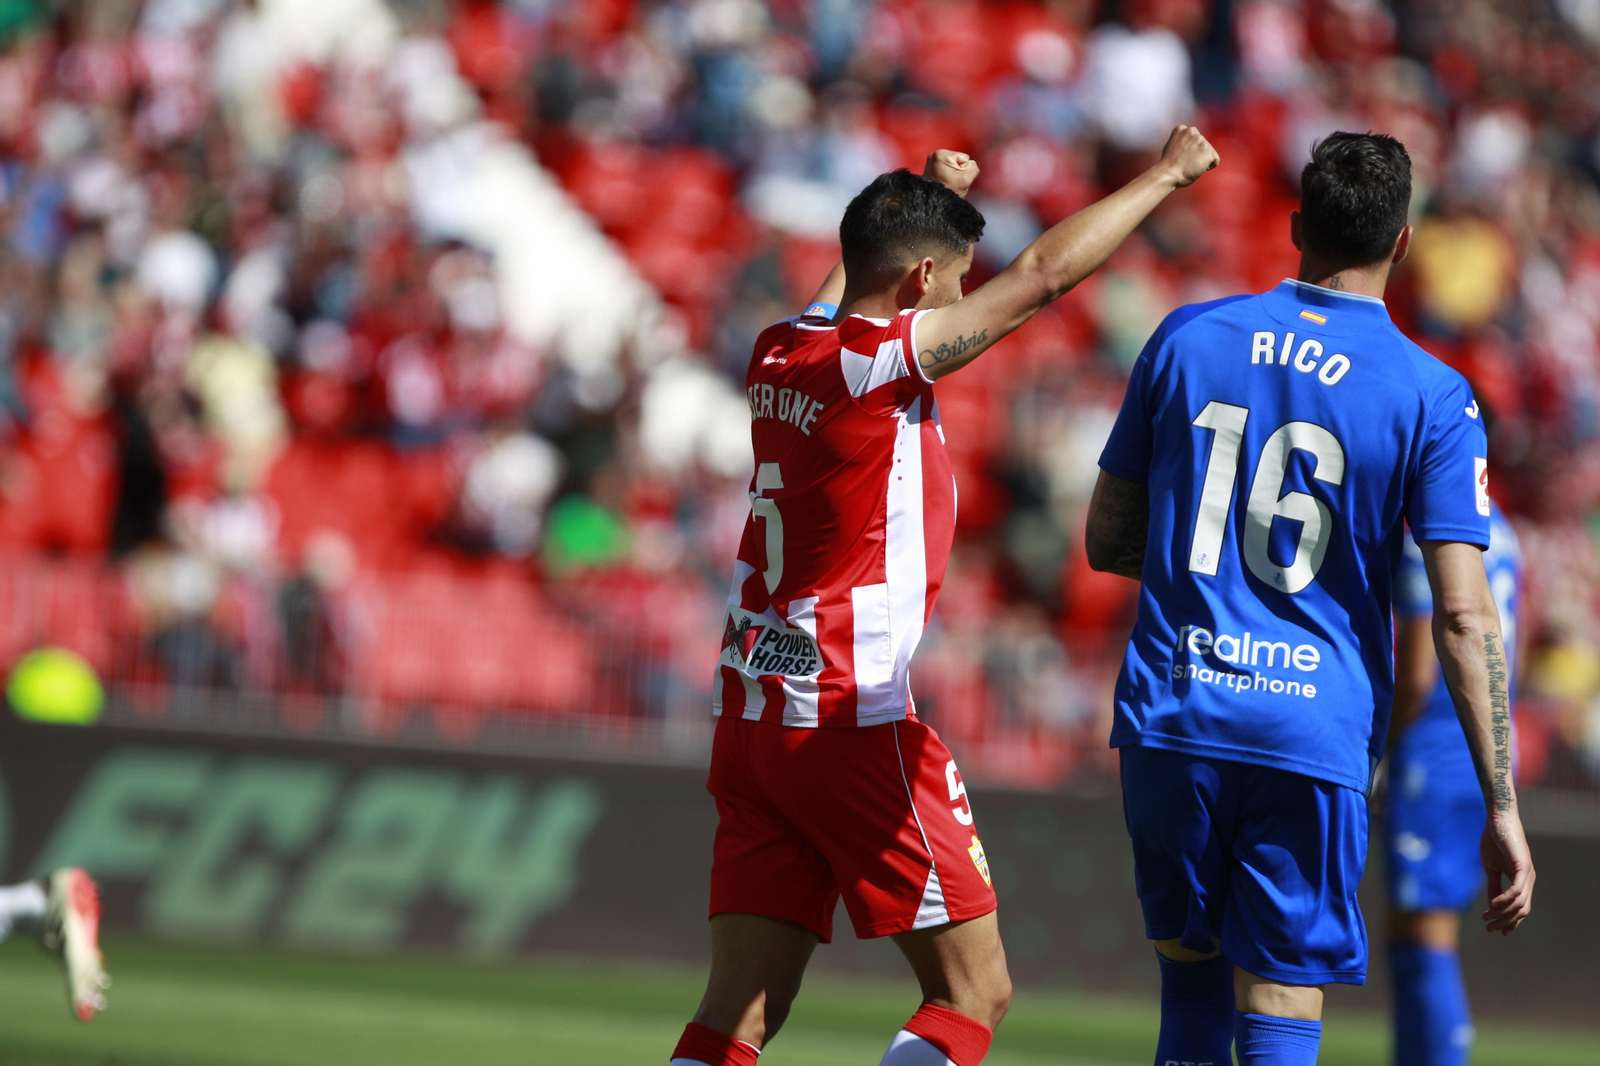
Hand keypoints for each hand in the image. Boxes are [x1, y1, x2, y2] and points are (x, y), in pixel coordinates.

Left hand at [923, 150, 979, 198]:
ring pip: (953, 163)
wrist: (936, 203)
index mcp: (942, 154)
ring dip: (953, 172)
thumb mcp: (967, 178)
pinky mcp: (930, 166)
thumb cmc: (950, 191)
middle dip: (958, 170)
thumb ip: (973, 166)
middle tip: (951, 181)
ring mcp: (931, 159)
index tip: (955, 178)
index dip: (964, 170)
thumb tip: (969, 163)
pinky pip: (947, 167)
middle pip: (958, 159)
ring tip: (947, 181)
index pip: (965, 158)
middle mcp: (934, 153)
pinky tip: (943, 180)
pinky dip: (947, 173)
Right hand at [1156, 125, 1219, 187]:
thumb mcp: (1170, 146)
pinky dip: (1210, 166)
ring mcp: (1202, 140)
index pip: (1192, 137)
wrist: (1168, 174)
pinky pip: (1215, 160)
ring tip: (1190, 166)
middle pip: (1201, 143)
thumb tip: (1188, 144)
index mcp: (1181, 128)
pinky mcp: (1209, 151)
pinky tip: (1198, 169)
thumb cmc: (1167, 165)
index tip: (1181, 156)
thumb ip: (1181, 141)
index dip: (1188, 148)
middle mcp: (1192, 131)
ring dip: (1202, 159)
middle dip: (1196, 153)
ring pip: (1208, 151)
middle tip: (1185, 162)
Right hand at [1479, 809, 1534, 934]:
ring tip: (1486, 917)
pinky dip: (1505, 900)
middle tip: (1489, 928)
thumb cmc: (1494, 841)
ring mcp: (1527, 874)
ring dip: (1502, 914)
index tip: (1495, 930)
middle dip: (1505, 922)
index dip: (1510, 922)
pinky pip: (1516, 890)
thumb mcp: (1491, 868)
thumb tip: (1492, 905)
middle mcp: (1528, 880)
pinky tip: (1493, 904)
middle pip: (1521, 911)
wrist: (1497, 820)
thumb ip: (1493, 885)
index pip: (1520, 908)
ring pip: (1520, 904)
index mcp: (1522, 881)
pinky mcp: (1523, 867)